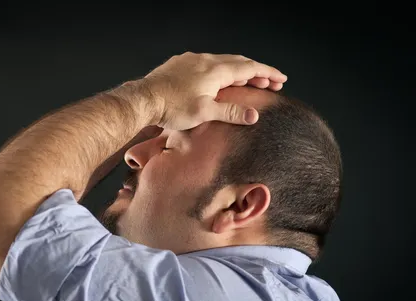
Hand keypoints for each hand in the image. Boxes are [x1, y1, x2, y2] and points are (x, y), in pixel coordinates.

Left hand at [142, 52, 287, 130]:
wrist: (143, 99)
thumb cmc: (172, 107)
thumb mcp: (205, 112)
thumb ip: (230, 112)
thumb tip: (253, 115)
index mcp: (215, 70)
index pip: (249, 68)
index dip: (267, 73)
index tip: (281, 79)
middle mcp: (205, 60)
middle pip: (238, 62)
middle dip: (256, 72)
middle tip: (269, 83)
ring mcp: (191, 60)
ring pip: (221, 62)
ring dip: (237, 71)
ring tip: (247, 82)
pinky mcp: (179, 64)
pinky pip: (206, 64)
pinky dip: (219, 71)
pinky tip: (216, 80)